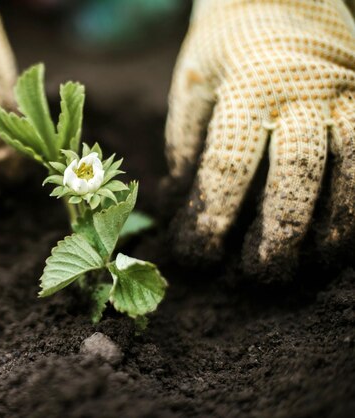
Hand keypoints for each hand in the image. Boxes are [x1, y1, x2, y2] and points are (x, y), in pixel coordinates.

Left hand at [165, 0, 354, 279]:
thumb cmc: (223, 49)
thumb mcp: (192, 86)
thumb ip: (186, 142)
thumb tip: (180, 205)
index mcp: (246, 88)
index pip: (229, 163)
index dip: (215, 214)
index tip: (201, 253)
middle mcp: (302, 90)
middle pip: (298, 169)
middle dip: (283, 229)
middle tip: (266, 272)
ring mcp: (345, 91)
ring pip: (353, 163)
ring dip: (340, 219)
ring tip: (322, 259)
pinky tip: (354, 226)